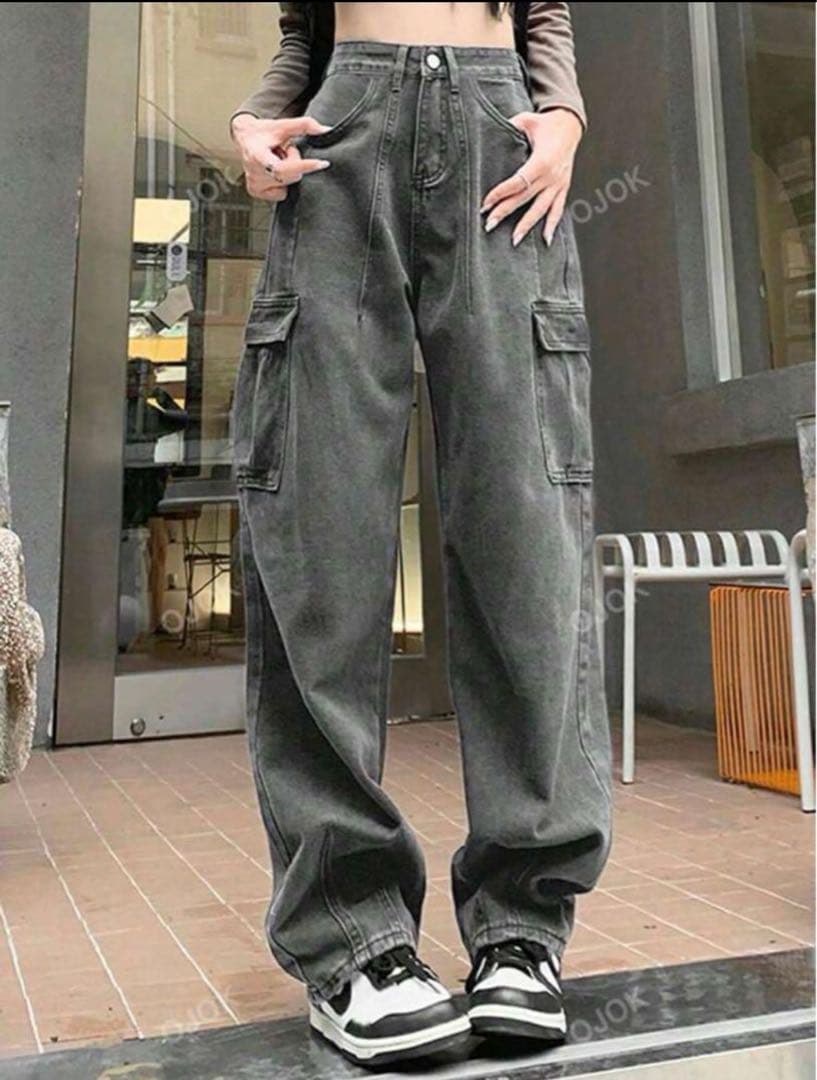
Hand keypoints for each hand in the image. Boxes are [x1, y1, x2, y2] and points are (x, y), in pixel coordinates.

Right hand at [231, 114, 332, 201]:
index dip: (303, 166)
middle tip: (285, 150)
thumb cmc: (263, 132)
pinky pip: (282, 193)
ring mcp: (255, 185)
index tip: (321, 164)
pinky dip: (283, 182)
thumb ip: (304, 125)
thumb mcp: (282, 125)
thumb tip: (326, 130)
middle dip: (295, 162)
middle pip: (290, 176)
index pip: (282, 168)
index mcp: (257, 156)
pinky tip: (275, 171)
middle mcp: (254, 173)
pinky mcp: (256, 192)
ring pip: (287, 185)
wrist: (245, 138)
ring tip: (277, 159)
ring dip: (289, 172)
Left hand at [481, 108, 582, 245]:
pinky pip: (558, 210)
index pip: (517, 182)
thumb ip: (508, 128)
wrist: (570, 124)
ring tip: (514, 241)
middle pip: (525, 198)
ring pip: (541, 209)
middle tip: (489, 225)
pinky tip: (546, 240)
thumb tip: (485, 133)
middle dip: (506, 212)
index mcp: (541, 161)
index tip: (485, 204)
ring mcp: (559, 184)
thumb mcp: (525, 121)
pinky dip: (552, 225)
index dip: (500, 194)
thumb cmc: (545, 124)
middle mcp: (551, 176)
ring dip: (527, 226)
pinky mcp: (564, 188)